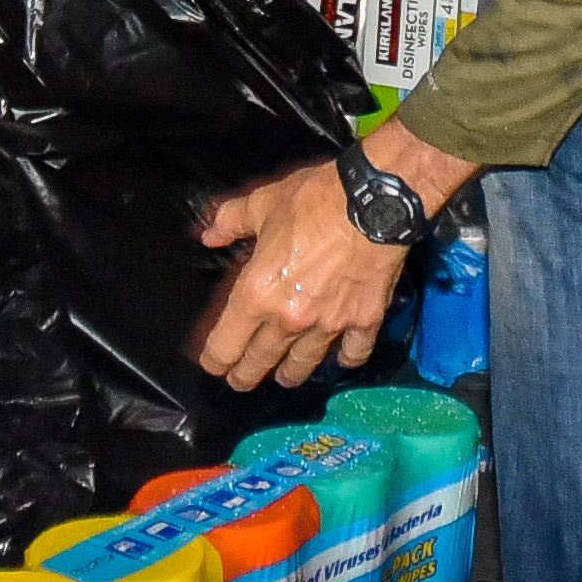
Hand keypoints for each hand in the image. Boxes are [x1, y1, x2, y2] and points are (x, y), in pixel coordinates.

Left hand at [196, 162, 401, 389]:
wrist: (372, 203)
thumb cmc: (314, 201)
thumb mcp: (262, 204)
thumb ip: (230, 222)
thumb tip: (210, 235)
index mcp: (256, 294)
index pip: (225, 346)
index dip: (215, 360)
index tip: (214, 363)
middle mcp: (289, 319)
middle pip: (260, 362)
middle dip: (246, 376)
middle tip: (241, 380)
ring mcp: (328, 324)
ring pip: (303, 365)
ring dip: (290, 374)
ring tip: (285, 377)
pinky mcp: (363, 320)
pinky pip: (351, 353)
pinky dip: (345, 358)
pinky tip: (341, 359)